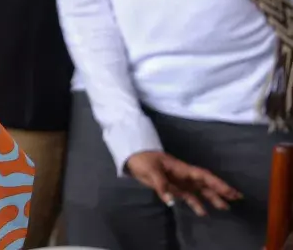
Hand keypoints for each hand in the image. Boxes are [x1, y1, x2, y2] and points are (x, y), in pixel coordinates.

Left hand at [126, 150, 242, 215]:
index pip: (203, 176)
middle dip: (221, 190)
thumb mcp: (151, 170)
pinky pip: (188, 196)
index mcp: (182, 169)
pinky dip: (196, 203)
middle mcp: (184, 175)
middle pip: (205, 183)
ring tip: (225, 207)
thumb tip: (171, 201)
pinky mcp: (173, 187)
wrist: (133, 157)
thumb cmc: (143, 159)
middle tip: (236, 198)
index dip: (217, 183)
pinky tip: (202, 212)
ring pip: (199, 190)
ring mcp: (180, 181)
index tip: (229, 190)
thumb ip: (161, 185)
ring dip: (211, 198)